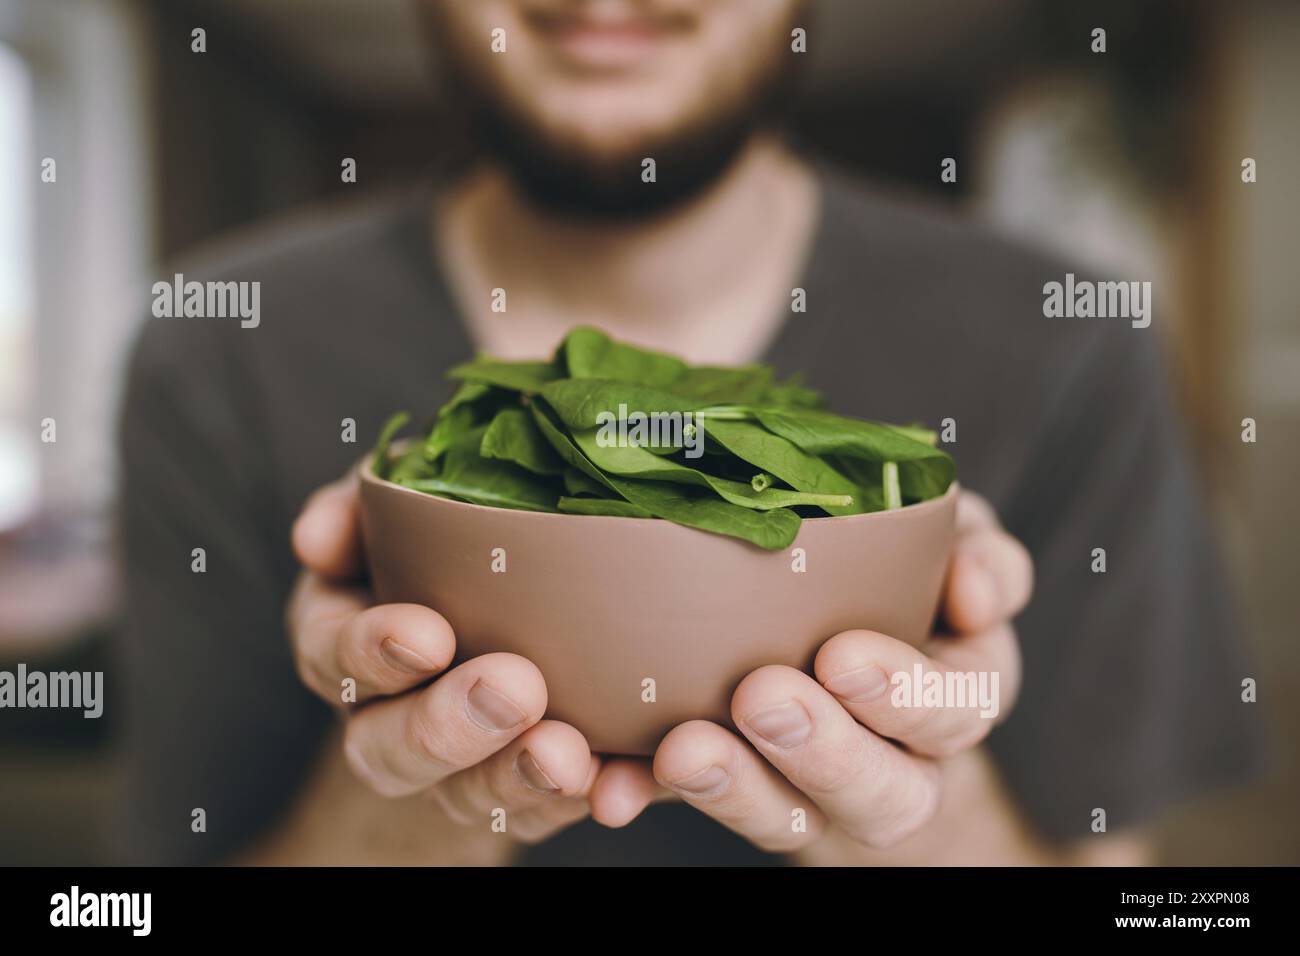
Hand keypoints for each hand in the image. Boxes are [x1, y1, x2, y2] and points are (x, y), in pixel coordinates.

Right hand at [285, 475, 604, 851]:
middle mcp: (385, 721)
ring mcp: (453, 771)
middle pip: (389, 751)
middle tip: (513, 688)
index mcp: (345, 642)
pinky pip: (546, 814)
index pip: (332, 657)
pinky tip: (616, 784)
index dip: (371, 653)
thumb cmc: (444, 538)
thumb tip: (316, 538)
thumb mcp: (396, 506)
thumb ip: (356, 508)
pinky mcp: (523, 796)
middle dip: (447, 726)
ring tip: (564, 752)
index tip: (427, 633)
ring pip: (468, 796)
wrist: (507, 609)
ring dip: (515, 777)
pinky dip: (584, 799)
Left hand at [590, 491, 1032, 857]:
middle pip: (887, 794)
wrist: (832, 616)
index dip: (907, 694)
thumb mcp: (954, 542)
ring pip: (796, 821)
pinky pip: (703, 803)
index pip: (961, 708)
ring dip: (738, 789)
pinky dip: (652, 796)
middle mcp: (902, 761)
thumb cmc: (905, 568)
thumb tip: (976, 592)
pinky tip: (614, 786)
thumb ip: (980, 552)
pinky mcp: (743, 788)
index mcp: (961, 691)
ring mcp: (819, 790)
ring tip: (683, 751)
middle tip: (762, 698)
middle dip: (825, 753)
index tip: (840, 657)